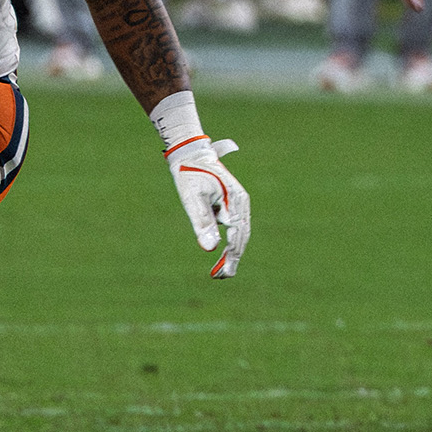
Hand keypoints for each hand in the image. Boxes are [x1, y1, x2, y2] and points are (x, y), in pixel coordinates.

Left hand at [163, 131, 249, 277]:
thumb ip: (202, 223)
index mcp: (236, 201)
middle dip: (233, 258)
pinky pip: (235, 227)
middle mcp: (242, 203)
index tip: (220, 273)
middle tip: (221, 276)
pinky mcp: (232, 203)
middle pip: (242, 237)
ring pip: (240, 233)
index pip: (237, 236)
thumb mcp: (192, 199)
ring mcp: (239, 203)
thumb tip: (211, 249)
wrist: (191, 154)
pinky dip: (231, 241)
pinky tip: (222, 252)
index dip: (230, 257)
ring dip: (233, 252)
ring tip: (222, 270)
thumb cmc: (190, 174)